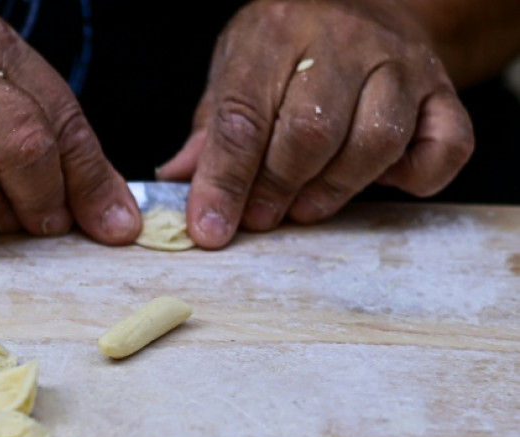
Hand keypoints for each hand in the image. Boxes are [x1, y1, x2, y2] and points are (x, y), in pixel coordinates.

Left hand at [157, 0, 473, 248]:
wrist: (374, 6)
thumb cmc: (292, 48)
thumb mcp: (238, 68)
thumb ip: (212, 128)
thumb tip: (178, 181)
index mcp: (276, 31)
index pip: (243, 116)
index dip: (224, 181)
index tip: (210, 228)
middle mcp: (343, 40)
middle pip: (310, 133)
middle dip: (278, 189)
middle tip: (261, 217)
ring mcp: (400, 63)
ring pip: (376, 142)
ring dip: (335, 190)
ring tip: (305, 206)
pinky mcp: (444, 91)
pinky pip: (445, 147)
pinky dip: (415, 178)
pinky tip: (381, 181)